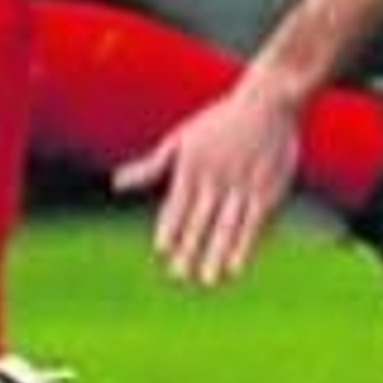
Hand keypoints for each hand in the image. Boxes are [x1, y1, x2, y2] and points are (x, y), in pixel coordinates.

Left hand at [114, 70, 299, 285]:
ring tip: (208, 280)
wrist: (266, 102)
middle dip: (190, 248)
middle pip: (200, 218)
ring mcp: (241, 184)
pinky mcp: (265, 190)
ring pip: (226, 224)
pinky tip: (235, 267)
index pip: (178, 203)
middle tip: (179, 276)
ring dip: (217, 253)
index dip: (171, 227)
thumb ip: (150, 167)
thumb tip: (116, 183)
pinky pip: (252, 223)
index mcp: (191, 165)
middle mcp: (215, 176)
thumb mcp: (179, 140)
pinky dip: (244, 245)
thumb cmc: (217, 123)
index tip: (162, 250)